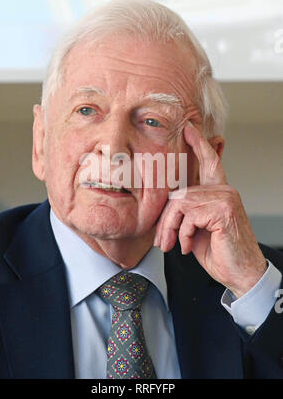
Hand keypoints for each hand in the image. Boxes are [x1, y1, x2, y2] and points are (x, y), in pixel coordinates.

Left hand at [154, 121, 266, 297]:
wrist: (240, 274)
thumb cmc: (219, 252)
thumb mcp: (196, 228)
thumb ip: (187, 211)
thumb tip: (169, 203)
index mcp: (219, 193)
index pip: (210, 163)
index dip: (199, 145)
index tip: (189, 129)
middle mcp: (224, 190)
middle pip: (180, 193)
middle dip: (166, 219)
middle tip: (162, 241)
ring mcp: (225, 198)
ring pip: (180, 204)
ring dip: (171, 229)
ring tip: (172, 245)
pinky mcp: (223, 209)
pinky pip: (187, 216)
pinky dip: (182, 234)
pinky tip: (186, 246)